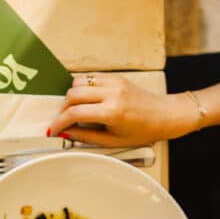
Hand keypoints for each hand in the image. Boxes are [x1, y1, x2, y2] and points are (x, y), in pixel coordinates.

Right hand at [48, 73, 198, 145]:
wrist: (165, 115)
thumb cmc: (144, 131)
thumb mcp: (114, 141)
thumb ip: (86, 137)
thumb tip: (66, 133)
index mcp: (113, 112)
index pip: (75, 113)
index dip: (59, 122)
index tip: (53, 129)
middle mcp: (112, 93)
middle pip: (72, 95)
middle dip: (62, 109)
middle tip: (63, 120)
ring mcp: (114, 82)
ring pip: (78, 82)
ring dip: (71, 96)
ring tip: (75, 109)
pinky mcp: (115, 77)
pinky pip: (89, 77)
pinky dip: (82, 87)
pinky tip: (85, 99)